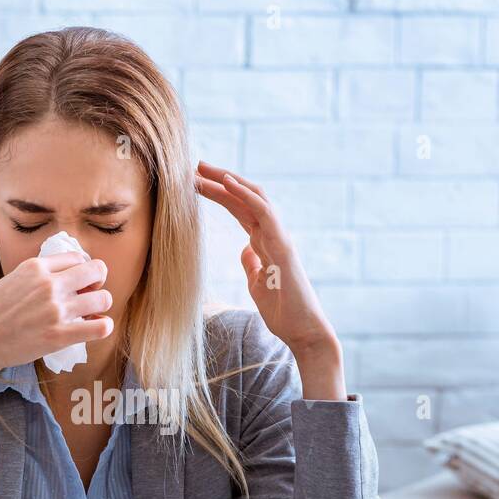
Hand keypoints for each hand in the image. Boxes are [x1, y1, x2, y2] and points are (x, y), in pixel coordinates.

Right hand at [0, 252, 113, 378]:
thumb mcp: (13, 279)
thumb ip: (39, 275)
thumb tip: (67, 275)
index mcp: (36, 267)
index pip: (78, 258)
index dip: (84, 270)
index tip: (80, 283)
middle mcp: (48, 284)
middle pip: (96, 272)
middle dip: (98, 283)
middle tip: (89, 297)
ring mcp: (55, 310)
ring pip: (103, 299)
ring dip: (101, 307)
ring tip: (90, 315)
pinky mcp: (58, 336)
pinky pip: (100, 327)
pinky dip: (104, 326)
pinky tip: (97, 328)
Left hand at [195, 160, 346, 398]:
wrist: (303, 331)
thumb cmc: (283, 313)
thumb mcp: (257, 285)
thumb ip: (251, 264)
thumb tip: (245, 249)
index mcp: (265, 244)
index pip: (240, 210)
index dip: (219, 195)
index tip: (195, 183)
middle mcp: (273, 236)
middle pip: (245, 198)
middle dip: (220, 180)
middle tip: (195, 166)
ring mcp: (279, 238)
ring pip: (253, 198)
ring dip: (228, 181)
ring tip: (203, 169)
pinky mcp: (283, 247)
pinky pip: (264, 212)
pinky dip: (246, 194)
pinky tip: (227, 182)